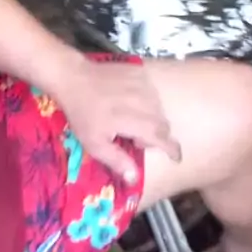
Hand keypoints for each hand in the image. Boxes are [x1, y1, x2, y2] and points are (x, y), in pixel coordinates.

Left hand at [55, 56, 181, 181]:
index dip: (172, 149)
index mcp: (134, 121)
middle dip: (155, 135)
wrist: (75, 78)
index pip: (162, 137)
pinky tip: (128, 102)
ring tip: (129, 120)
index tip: (175, 157)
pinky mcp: (140, 72)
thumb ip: (117, 161)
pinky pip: (151, 92)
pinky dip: (146, 101)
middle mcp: (145, 101)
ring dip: (151, 118)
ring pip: (159, 108)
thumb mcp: (95, 143)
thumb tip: (134, 179)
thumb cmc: (83, 114)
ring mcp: (144, 84)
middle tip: (134, 138)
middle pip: (162, 124)